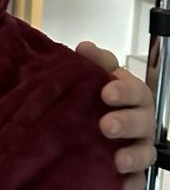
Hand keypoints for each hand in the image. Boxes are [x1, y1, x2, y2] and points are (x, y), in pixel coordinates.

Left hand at [75, 41, 155, 189]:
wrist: (80, 126)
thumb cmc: (93, 99)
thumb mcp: (89, 77)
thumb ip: (92, 62)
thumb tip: (85, 47)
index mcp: (130, 95)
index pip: (135, 89)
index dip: (125, 90)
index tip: (107, 92)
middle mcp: (138, 120)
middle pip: (142, 120)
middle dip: (127, 122)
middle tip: (106, 125)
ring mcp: (136, 145)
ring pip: (144, 151)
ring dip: (133, 155)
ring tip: (118, 159)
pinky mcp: (130, 170)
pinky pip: (138, 179)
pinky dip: (132, 182)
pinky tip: (122, 183)